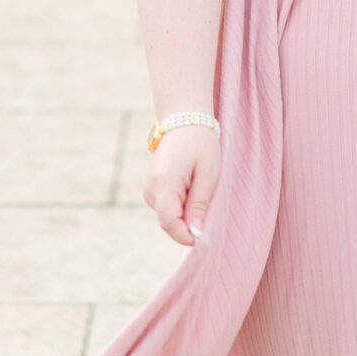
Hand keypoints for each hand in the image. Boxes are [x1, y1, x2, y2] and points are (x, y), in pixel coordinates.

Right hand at [143, 123, 221, 247]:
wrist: (184, 119)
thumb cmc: (200, 144)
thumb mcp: (208, 174)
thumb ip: (199, 205)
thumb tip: (194, 235)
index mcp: (163, 183)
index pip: (169, 223)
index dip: (185, 235)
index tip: (204, 236)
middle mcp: (150, 188)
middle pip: (169, 222)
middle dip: (188, 222)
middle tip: (207, 198)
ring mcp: (148, 189)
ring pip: (168, 217)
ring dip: (185, 212)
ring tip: (198, 186)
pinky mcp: (151, 189)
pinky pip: (167, 208)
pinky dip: (180, 205)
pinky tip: (190, 185)